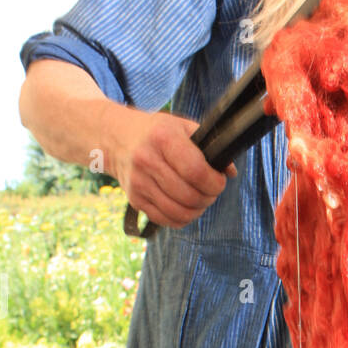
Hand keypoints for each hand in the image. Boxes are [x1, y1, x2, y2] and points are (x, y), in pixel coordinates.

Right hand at [106, 106, 236, 229]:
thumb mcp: (182, 127)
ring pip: (179, 213)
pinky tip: (186, 206)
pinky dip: (182, 219)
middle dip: (209, 198)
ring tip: (200, 200)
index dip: (214, 182)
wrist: (117, 138)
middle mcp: (146, 160)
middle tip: (211, 191)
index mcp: (162, 138)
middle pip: (189, 196)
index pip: (195, 171)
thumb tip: (230, 172)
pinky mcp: (135, 199)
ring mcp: (138, 183)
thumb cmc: (157, 132)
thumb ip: (209, 146)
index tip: (219, 181)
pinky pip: (167, 220)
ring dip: (197, 211)